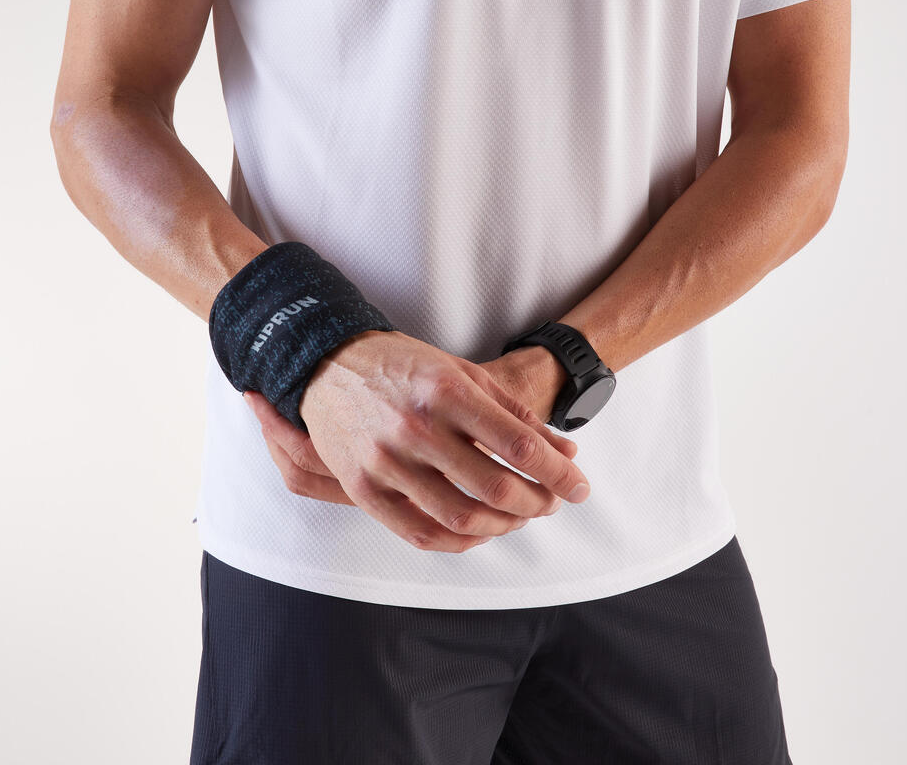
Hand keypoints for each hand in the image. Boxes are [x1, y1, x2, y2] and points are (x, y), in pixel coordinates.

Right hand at [250, 329, 590, 552]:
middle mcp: (415, 427)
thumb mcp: (462, 372)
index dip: (558, 473)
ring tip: (521, 515)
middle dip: (538, 502)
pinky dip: (461, 541)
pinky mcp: (363, 488)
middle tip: (554, 501)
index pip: (517, 444)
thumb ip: (515, 412)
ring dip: (505, 524)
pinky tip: (482, 530)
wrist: (326, 364)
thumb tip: (565, 451)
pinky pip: (421, 532)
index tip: (579, 487)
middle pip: (495, 486)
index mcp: (444, 390)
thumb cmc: (402, 364)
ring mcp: (385, 461)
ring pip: (462, 517)